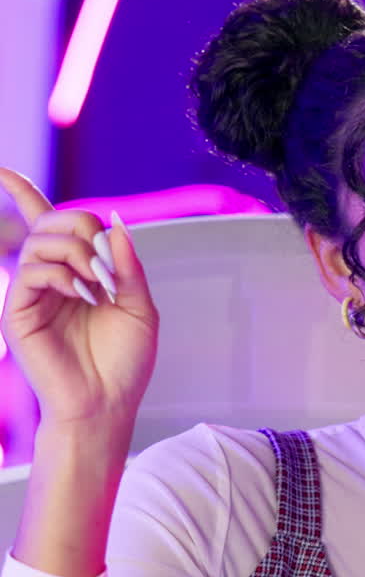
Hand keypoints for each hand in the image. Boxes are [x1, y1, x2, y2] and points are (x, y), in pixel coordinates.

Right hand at [0, 168, 157, 428]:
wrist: (107, 406)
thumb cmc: (124, 364)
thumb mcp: (139, 308)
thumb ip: (128, 265)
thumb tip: (114, 221)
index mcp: (74, 272)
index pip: (44, 221)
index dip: (20, 191)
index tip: (3, 171)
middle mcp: (48, 277)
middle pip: (57, 220)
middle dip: (87, 231)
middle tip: (110, 273)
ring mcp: (30, 293)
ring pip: (43, 240)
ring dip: (80, 254)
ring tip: (100, 288)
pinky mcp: (18, 313)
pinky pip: (33, 270)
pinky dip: (63, 274)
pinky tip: (84, 295)